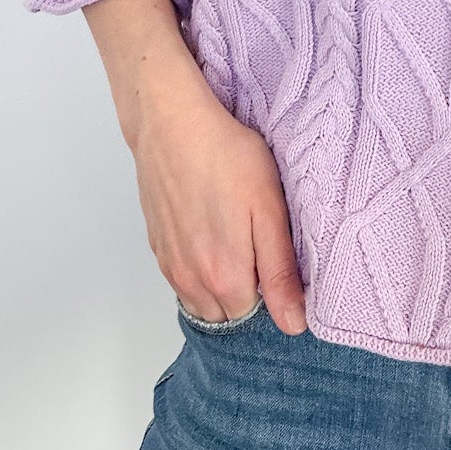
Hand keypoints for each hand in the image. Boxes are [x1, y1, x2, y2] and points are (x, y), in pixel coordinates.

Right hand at [130, 65, 308, 335]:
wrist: (173, 125)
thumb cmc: (227, 158)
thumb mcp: (269, 212)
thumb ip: (280, 273)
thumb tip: (294, 324)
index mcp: (224, 277)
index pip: (254, 314)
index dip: (271, 291)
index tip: (277, 260)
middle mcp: (190, 280)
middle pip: (225, 312)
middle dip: (244, 293)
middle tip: (258, 247)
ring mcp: (169, 263)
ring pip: (199, 299)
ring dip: (218, 285)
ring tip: (235, 241)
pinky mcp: (156, 245)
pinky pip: (180, 277)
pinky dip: (196, 269)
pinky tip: (210, 233)